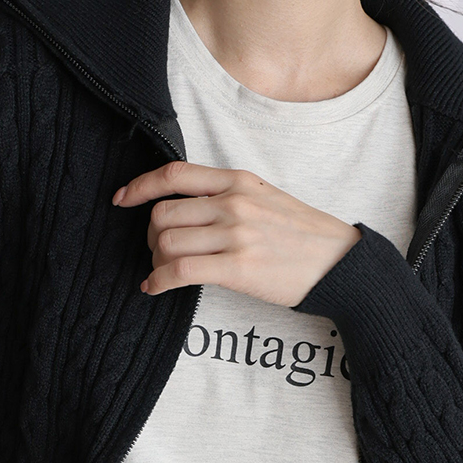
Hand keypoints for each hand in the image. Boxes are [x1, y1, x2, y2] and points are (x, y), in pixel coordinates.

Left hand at [114, 156, 359, 304]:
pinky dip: (158, 281)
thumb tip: (186, 206)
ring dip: (155, 260)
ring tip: (162, 272)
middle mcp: (233, 202)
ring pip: (166, 242)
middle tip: (156, 250)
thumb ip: (229, 195)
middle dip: (149, 235)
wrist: (340, 263)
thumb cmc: (303, 234)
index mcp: (239, 180)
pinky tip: (155, 288)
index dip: (141, 185)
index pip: (175, 174)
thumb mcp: (266, 197)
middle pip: (163, 213)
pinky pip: (179, 271)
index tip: (122, 198)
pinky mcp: (237, 268)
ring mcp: (235, 234)